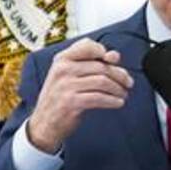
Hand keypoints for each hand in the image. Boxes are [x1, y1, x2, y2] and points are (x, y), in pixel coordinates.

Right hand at [26, 39, 133, 153]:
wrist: (43, 123)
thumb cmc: (58, 98)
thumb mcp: (66, 75)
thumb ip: (88, 63)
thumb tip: (114, 55)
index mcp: (62, 59)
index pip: (87, 45)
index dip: (104, 51)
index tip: (114, 60)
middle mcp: (63, 70)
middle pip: (101, 66)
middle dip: (119, 74)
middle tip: (127, 81)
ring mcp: (66, 86)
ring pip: (102, 81)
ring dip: (118, 89)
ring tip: (123, 93)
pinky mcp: (72, 102)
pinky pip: (99, 98)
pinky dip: (113, 100)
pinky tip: (118, 102)